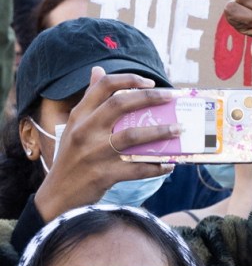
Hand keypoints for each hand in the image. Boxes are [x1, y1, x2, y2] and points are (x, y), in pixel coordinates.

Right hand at [34, 67, 179, 221]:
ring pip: (132, 136)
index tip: (150, 82)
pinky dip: (156, 166)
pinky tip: (170, 164)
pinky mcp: (104, 174)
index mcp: (79, 117)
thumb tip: (98, 70)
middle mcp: (85, 131)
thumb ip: (90, 100)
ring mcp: (94, 153)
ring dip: (161, 131)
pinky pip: (137, 168)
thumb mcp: (74, 126)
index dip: (128, 79)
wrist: (57, 195)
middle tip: (171, 97)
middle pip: (119, 104)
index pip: (102, 87)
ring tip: (179, 129)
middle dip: (150, 98)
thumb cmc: (71, 157)